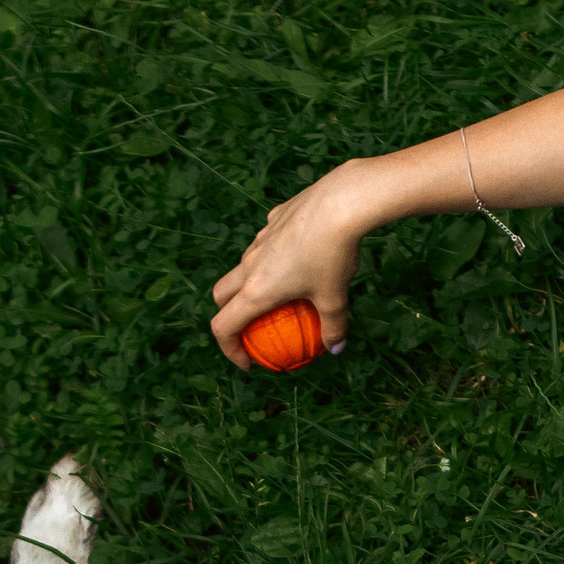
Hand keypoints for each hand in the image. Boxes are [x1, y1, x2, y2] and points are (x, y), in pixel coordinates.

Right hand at [209, 159, 378, 364]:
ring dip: (249, 284)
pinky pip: (266, 243)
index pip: (224, 326)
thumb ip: (333, 327)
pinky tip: (300, 256)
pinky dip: (273, 257)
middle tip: (250, 328)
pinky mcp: (273, 219)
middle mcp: (250, 265)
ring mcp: (259, 239)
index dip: (229, 349)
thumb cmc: (335, 255)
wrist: (341, 202)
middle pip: (221, 295)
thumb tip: (336, 348)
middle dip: (227, 315)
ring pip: (243, 266)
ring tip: (278, 292)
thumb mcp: (336, 298)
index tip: (248, 362)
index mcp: (257, 291)